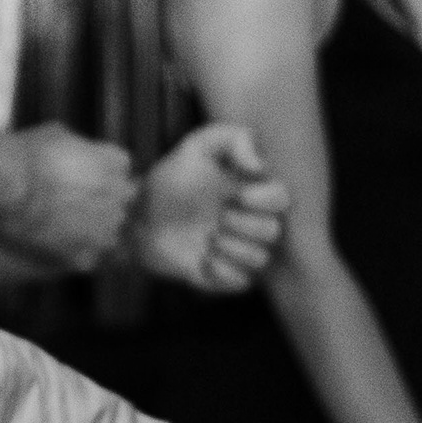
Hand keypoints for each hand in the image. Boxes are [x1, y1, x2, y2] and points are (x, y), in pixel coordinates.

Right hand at [0, 127, 139, 272]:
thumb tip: (75, 152)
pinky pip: (86, 258)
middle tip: (66, 201)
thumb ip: (79, 147)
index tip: (78, 175)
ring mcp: (104, 230)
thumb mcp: (58, 134)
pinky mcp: (84, 256)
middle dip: (100, 202)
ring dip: (89, 232)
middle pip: (119, 202)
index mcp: (117, 162)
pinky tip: (49, 243)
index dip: (98, 172)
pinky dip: (71, 253)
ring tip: (57, 225)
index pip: (121, 169)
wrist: (6, 185)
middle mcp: (120, 197)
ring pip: (106, 235)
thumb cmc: (26, 154)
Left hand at [128, 123, 288, 292]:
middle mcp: (249, 223)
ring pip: (260, 259)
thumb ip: (233, 139)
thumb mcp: (196, 147)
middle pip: (273, 231)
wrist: (140, 216)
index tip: (238, 195)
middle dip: (244, 225)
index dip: (265, 200)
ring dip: (232, 249)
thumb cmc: (171, 179)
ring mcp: (236, 251)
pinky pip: (241, 283)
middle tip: (218, 218)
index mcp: (250, 192)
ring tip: (207, 239)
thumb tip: (260, 166)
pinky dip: (221, 273)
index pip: (281, 198)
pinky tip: (202, 260)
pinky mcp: (223, 275)